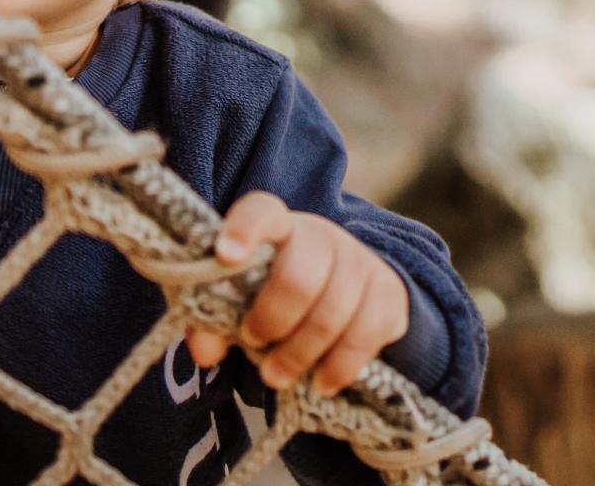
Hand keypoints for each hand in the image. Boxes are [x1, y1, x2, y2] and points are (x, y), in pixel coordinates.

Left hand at [186, 192, 409, 396]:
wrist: (342, 288)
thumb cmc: (274, 292)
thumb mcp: (237, 300)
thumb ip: (210, 321)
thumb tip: (206, 353)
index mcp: (277, 226)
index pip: (261, 213)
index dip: (244, 230)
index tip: (225, 255)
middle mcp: (322, 235)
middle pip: (300, 277)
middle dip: (273, 320)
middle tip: (254, 343)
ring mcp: (360, 262)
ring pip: (333, 313)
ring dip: (300, 354)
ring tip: (276, 376)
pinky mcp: (389, 293)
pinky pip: (367, 334)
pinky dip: (340, 366)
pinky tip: (321, 382)